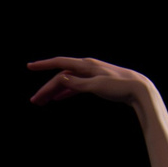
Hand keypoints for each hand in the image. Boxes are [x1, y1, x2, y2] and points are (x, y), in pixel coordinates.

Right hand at [27, 57, 151, 107]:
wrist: (138, 88)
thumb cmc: (119, 86)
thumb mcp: (97, 85)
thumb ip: (77, 83)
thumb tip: (61, 78)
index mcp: (85, 65)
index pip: (60, 63)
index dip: (43, 65)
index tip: (29, 66)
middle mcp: (86, 67)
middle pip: (61, 76)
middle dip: (46, 88)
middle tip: (35, 101)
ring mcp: (89, 75)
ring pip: (66, 82)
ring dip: (54, 92)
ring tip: (42, 102)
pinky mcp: (94, 82)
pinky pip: (74, 86)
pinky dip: (65, 92)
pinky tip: (57, 99)